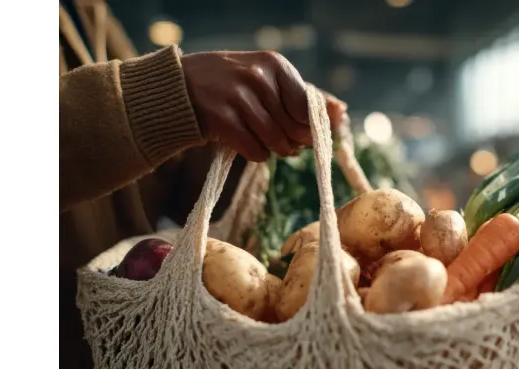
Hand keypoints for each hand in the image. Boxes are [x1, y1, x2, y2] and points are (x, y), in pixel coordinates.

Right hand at [181, 51, 347, 160]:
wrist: (178, 88)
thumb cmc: (231, 85)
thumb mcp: (267, 79)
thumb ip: (304, 96)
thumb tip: (341, 112)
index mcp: (274, 65)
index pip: (308, 107)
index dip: (309, 127)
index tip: (301, 131)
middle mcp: (258, 78)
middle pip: (294, 129)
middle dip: (292, 142)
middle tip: (281, 139)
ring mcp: (238, 98)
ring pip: (277, 143)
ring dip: (273, 149)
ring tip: (262, 139)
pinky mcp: (221, 120)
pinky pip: (255, 151)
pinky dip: (254, 153)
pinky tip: (243, 141)